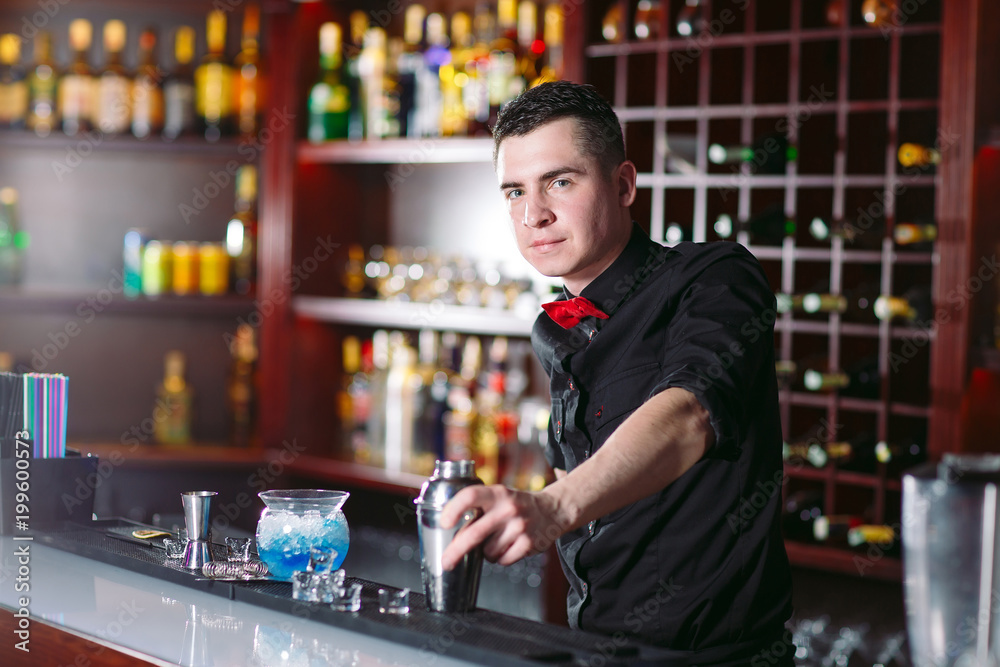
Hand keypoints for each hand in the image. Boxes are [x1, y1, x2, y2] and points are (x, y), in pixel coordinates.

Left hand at [439, 485, 567, 570]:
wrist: (551, 510)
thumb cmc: (515, 506)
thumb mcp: (498, 496)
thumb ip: (478, 508)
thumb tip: (450, 532)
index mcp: (497, 493)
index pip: (470, 496)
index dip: (453, 509)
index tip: (444, 524)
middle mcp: (508, 508)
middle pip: (474, 533)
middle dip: (455, 551)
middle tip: (445, 562)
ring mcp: (520, 526)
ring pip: (488, 552)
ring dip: (486, 553)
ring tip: (497, 541)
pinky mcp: (528, 544)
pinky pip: (502, 560)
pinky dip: (500, 558)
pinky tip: (509, 547)